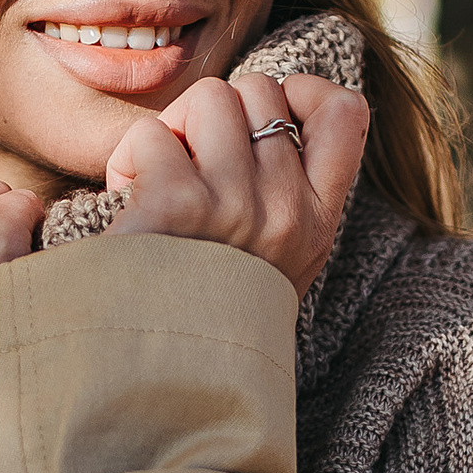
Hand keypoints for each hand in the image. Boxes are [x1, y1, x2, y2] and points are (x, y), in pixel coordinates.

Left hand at [104, 71, 367, 295]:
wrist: (161, 383)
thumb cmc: (206, 311)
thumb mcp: (274, 260)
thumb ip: (286, 193)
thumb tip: (277, 110)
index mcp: (315, 222)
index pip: (345, 113)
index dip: (304, 89)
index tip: (270, 112)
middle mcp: (286, 210)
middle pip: (258, 90)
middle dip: (214, 113)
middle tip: (189, 168)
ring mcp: (237, 205)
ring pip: (207, 98)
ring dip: (171, 131)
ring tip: (159, 186)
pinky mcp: (179, 205)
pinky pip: (149, 136)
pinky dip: (127, 163)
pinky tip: (129, 210)